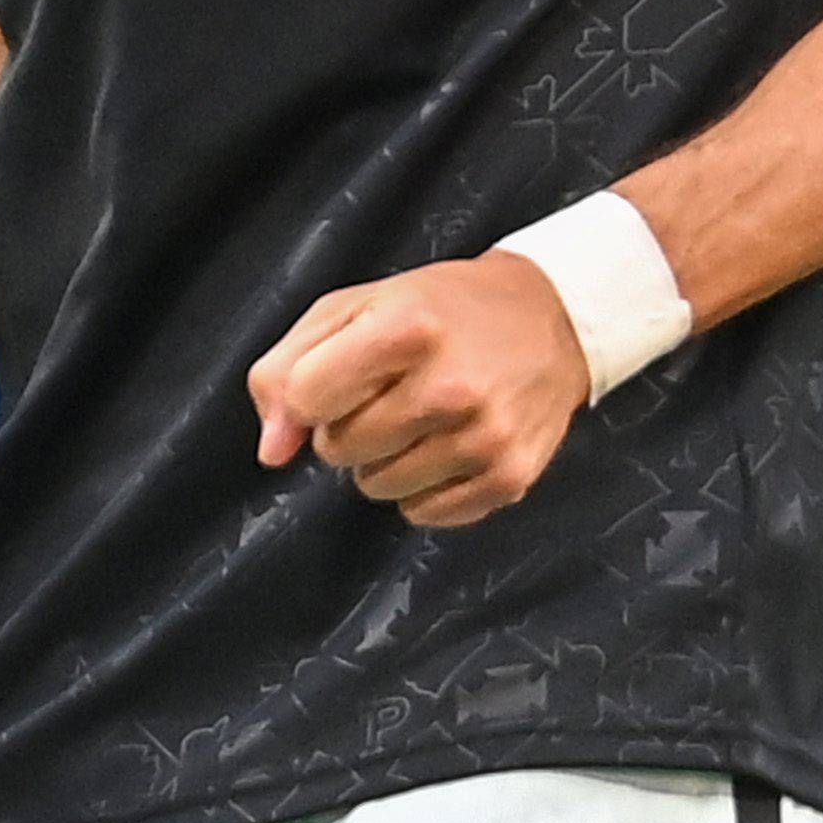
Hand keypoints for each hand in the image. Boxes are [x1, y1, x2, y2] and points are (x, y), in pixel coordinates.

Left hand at [247, 255, 589, 529]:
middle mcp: (451, 387)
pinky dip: (421, 488)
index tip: (338, 378)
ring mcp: (485, 437)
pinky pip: (423, 514)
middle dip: (346, 427)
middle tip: (386, 395)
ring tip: (418, 419)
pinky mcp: (510, 477)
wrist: (550, 319)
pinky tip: (446, 446)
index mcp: (406, 329)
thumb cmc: (440, 310)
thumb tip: (271, 451)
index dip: (310, 394)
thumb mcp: (353, 308)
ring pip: (376, 488)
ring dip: (382, 461)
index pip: (306, 397)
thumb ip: (287, 369)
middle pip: (339, 449)